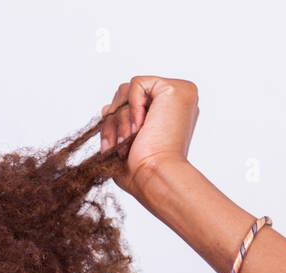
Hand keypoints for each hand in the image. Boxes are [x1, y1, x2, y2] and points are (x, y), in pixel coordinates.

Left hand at [99, 75, 199, 199]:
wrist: (155, 175)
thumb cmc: (143, 171)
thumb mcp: (125, 144)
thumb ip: (119, 124)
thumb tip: (106, 108)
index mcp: (168, 113)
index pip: (131, 104)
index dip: (116, 121)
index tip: (113, 145)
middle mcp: (176, 101)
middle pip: (126, 96)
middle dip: (114, 121)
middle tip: (119, 145)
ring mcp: (178, 93)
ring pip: (127, 91)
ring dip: (120, 119)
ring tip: (127, 141)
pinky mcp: (174, 89)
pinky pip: (137, 83)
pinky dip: (131, 106)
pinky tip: (141, 127)